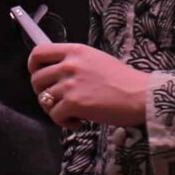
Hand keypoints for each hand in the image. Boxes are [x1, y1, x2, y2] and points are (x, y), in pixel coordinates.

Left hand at [28, 42, 151, 127]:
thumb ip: (75, 63)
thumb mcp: (96, 60)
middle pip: (36, 79)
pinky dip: (64, 122)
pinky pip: (55, 115)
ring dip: (54, 109)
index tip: (38, 75)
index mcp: (75, 51)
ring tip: (72, 113)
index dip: (33, 66)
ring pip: (44, 99)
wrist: (140, 95)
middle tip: (59, 100)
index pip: (39, 52)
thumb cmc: (123, 80)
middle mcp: (70, 64)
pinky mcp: (74, 103)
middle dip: (43, 93)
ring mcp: (70, 84)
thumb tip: (56, 74)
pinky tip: (79, 121)